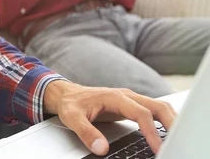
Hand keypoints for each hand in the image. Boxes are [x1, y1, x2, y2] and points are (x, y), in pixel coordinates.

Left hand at [43, 81, 175, 155]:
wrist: (67, 95)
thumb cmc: (71, 104)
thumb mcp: (73, 118)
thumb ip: (87, 133)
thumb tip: (101, 148)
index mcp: (115, 97)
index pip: (141, 113)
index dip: (151, 131)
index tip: (157, 148)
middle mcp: (126, 96)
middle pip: (157, 106)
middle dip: (171, 123)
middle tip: (177, 143)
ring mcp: (130, 100)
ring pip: (159, 107)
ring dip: (170, 121)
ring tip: (176, 140)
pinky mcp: (131, 105)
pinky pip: (153, 111)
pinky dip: (164, 121)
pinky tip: (166, 133)